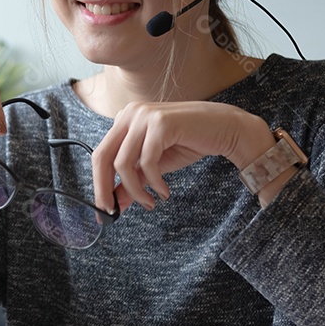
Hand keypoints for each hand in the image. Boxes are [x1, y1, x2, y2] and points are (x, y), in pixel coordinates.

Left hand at [91, 101, 276, 212]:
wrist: (225, 129)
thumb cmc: (190, 143)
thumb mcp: (155, 165)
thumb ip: (133, 180)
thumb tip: (114, 204)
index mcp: (125, 119)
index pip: (100, 154)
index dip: (98, 184)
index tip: (104, 209)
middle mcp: (130, 113)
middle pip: (103, 157)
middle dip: (105, 189)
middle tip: (114, 212)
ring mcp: (144, 116)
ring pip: (124, 163)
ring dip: (136, 191)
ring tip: (151, 203)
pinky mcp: (161, 124)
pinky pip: (147, 162)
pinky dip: (154, 183)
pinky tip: (165, 192)